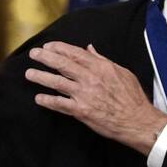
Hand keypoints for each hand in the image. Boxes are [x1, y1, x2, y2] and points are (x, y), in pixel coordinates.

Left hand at [26, 42, 166, 153]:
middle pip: (63, 64)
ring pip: (57, 82)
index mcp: (100, 67)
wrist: (136, 121)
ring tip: (29, 73)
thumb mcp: (121, 72)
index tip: (48, 46)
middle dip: (46, 57)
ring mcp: (84, 94)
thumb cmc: (132, 98)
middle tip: (34, 54)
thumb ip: (103, 60)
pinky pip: (60, 104)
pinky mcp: (81, 111)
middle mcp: (90, 78)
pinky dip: (48, 101)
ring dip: (41, 77)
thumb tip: (90, 49)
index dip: (59, 48)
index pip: (75, 53)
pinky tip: (39, 98)